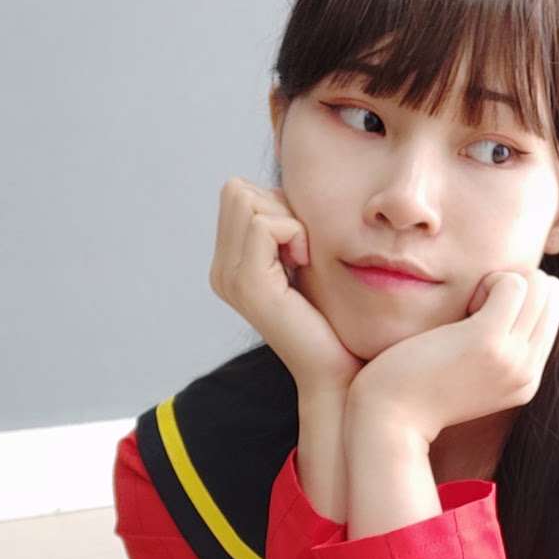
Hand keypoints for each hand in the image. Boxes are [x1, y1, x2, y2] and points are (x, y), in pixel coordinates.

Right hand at [208, 178, 362, 398]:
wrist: (337, 369)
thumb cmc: (332, 319)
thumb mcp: (304, 261)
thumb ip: (287, 229)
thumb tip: (287, 189)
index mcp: (229, 264)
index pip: (236, 193)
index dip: (276, 203)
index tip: (300, 243)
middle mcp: (221, 270)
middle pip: (236, 191)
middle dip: (278, 207)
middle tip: (302, 248)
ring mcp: (229, 278)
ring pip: (247, 202)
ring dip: (288, 220)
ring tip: (304, 258)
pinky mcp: (248, 284)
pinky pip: (264, 225)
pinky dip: (295, 233)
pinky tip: (307, 262)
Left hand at [347, 269, 558, 444]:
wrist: (390, 419)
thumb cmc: (416, 387)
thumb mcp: (468, 373)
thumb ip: (494, 348)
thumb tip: (510, 300)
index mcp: (526, 380)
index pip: (551, 315)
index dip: (520, 302)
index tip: (481, 317)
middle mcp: (527, 372)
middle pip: (551, 296)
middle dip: (517, 287)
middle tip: (474, 309)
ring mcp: (513, 358)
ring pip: (540, 286)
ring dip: (503, 282)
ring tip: (469, 308)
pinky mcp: (489, 341)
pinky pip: (513, 283)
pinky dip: (490, 280)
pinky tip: (464, 304)